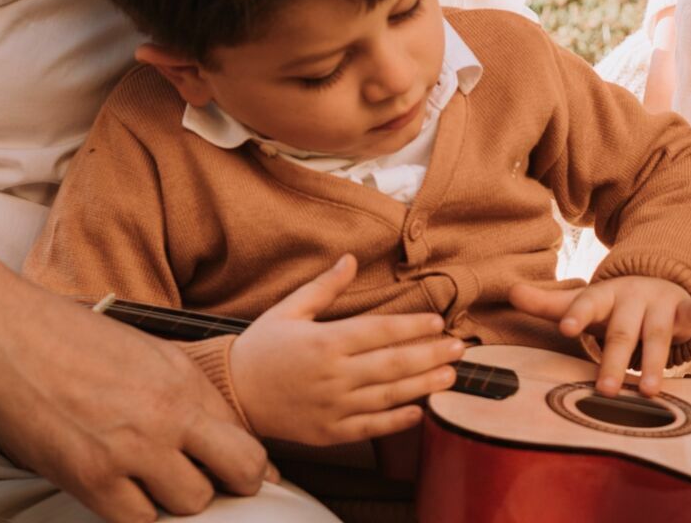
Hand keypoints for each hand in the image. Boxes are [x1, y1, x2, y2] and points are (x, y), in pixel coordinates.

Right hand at [0, 230, 270, 522]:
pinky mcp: (90, 476)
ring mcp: (133, 446)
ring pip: (191, 504)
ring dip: (173, 501)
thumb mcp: (139, 352)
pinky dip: (133, 515)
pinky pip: (137, 521)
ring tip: (148, 485)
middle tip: (206, 487)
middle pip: (242, 472)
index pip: (247, 438)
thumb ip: (177, 392)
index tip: (234, 476)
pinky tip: (116, 494)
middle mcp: (171, 411)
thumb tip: (208, 432)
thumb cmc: (62, 335)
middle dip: (230, 486)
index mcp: (185, 376)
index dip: (247, 466)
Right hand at [228, 254, 464, 445]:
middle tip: (459, 348)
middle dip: (430, 355)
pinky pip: (369, 428)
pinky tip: (419, 412)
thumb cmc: (261, 348)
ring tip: (450, 376)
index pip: (379, 331)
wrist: (231, 394)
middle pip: (392, 364)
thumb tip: (350, 259)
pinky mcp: (328, 432)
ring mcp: (332, 406)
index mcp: (325, 342)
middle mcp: (332, 375)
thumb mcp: (289, 310)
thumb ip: (324, 287)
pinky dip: (396, 422)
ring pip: (387, 396)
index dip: (412, 327)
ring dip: (423, 386)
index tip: (438, 321)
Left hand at [511, 276, 690, 396]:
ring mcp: (657, 302)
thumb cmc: (610, 303)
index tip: (567, 330)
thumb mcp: (582, 301)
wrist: (654, 279)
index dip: (577, 316)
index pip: (586, 305)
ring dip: (653, 361)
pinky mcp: (681, 308)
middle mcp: (629, 297)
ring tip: (648, 391)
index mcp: (601, 295)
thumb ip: (547, 303)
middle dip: (613, 360)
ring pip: (655, 333)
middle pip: (619, 331)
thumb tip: (509, 291)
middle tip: (603, 391)